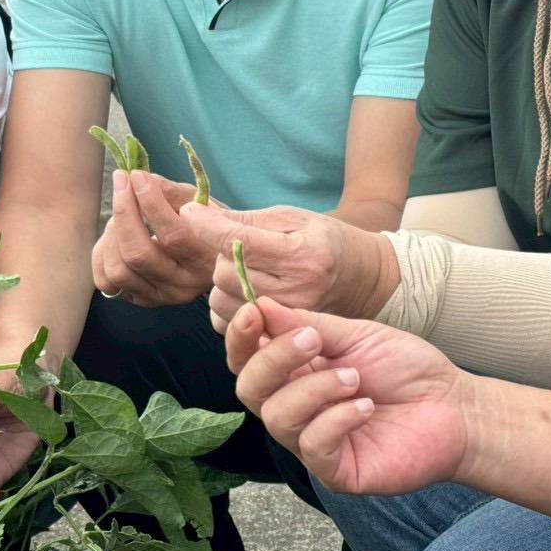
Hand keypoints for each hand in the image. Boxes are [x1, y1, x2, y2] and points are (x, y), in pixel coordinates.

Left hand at [91, 171, 222, 305]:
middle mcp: (183, 286)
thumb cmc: (206, 224)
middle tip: (123, 184)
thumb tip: (139, 179)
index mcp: (206, 261)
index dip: (150, 202)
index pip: (173, 235)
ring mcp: (159, 297)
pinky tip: (114, 236)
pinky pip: (106, 282)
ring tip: (122, 212)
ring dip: (112, 233)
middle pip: (139, 254)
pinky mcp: (140, 300)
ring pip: (119, 270)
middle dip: (124, 213)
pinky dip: (103, 254)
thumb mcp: (200, 203)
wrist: (211, 259)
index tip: (138, 176)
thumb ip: (171, 192)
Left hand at [179, 202, 391, 332]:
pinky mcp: (277, 337)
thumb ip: (247, 219)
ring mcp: (287, 319)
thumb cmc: (324, 240)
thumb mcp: (293, 218)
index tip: (189, 212)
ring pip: (221, 300)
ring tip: (246, 270)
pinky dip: (227, 306)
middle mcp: (296, 291)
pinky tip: (246, 293)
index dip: (208, 226)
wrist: (361, 279)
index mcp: (302, 254)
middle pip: (225, 274)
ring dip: (222, 282)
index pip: (240, 241)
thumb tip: (200, 215)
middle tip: (237, 248)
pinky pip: (227, 324)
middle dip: (220, 257)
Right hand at [227, 298, 467, 495]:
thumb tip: (260, 304)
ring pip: (277, 417)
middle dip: (274, 359)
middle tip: (313, 341)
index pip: (247, 358)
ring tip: (355, 378)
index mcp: (295, 370)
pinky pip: (312, 446)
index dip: (241, 337)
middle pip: (250, 388)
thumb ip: (308, 324)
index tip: (253, 313)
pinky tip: (366, 406)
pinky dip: (337, 419)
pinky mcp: (334, 471)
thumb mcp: (356, 335)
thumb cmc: (405, 369)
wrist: (453, 407)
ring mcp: (312, 441)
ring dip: (314, 389)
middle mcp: (296, 406)